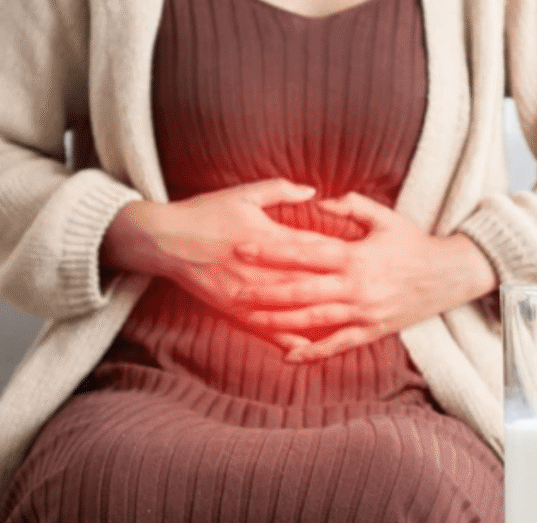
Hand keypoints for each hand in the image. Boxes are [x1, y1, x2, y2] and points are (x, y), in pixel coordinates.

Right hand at [101, 178, 346, 349]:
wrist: (164, 240)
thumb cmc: (207, 212)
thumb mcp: (244, 193)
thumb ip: (282, 191)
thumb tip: (315, 191)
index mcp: (269, 238)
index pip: (316, 248)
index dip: (345, 253)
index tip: (369, 257)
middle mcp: (262, 270)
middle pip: (311, 281)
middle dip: (342, 287)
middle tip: (372, 291)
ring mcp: (248, 294)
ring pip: (293, 308)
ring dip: (323, 315)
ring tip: (353, 322)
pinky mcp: (234, 311)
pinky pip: (267, 328)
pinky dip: (289, 337)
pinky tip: (310, 346)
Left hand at [234, 192, 497, 360]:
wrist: (449, 275)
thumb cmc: (414, 243)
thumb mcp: (384, 217)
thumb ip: (351, 206)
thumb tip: (318, 200)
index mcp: (354, 256)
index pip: (304, 253)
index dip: (270, 252)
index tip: (242, 248)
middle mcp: (355, 287)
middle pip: (300, 290)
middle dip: (264, 290)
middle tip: (234, 289)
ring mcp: (363, 312)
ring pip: (312, 320)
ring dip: (279, 321)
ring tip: (251, 320)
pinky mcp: (372, 331)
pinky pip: (337, 345)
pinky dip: (313, 353)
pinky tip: (289, 356)